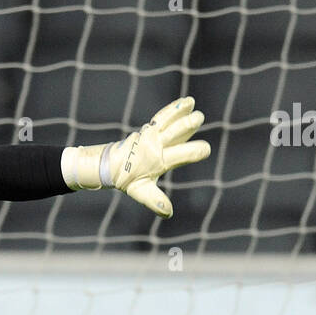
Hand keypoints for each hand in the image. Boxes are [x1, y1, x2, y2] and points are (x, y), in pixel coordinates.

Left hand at [62, 97, 210, 216]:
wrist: (110, 165)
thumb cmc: (128, 180)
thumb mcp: (140, 192)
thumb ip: (155, 201)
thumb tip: (167, 213)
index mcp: (158, 160)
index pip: (179, 155)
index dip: (193, 152)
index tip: (205, 149)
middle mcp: (155, 145)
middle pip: (173, 133)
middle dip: (186, 125)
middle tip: (198, 118)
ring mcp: (151, 134)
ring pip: (167, 121)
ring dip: (179, 112)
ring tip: (191, 103)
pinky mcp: (149, 128)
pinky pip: (162, 117)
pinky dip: (174, 109)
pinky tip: (187, 101)